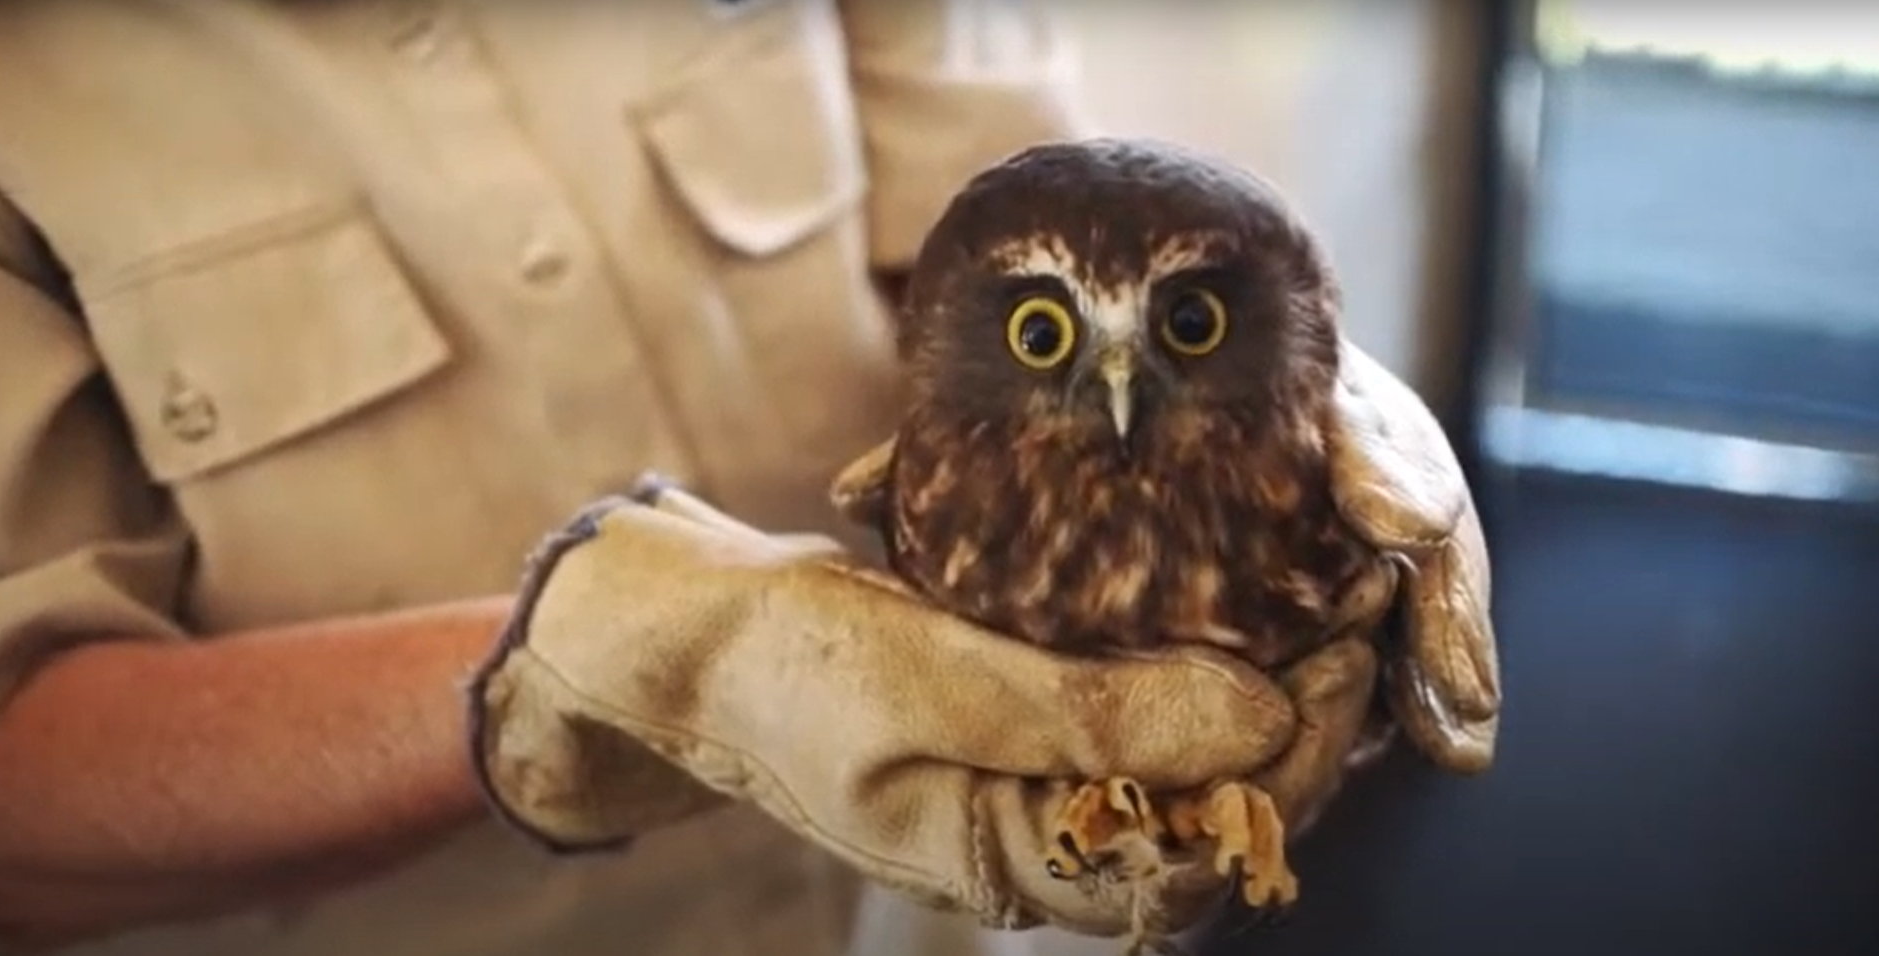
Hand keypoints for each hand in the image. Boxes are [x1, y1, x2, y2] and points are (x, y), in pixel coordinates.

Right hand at [466, 482, 1376, 939]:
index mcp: (1013, 864)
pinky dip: (1188, 662)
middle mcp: (1037, 837)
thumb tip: (1263, 719)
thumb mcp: (937, 683)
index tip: (1347, 661)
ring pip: (1183, 761)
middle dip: (1298, 724)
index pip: (1201, 852)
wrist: (689, 637)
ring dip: (1257, 688)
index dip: (1295, 768)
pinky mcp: (1019, 722)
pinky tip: (1232, 597)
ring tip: (1320, 601)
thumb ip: (1098, 716)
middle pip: (1211, 812)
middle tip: (1358, 615)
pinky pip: (1132, 712)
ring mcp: (1029, 780)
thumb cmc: (789, 667)